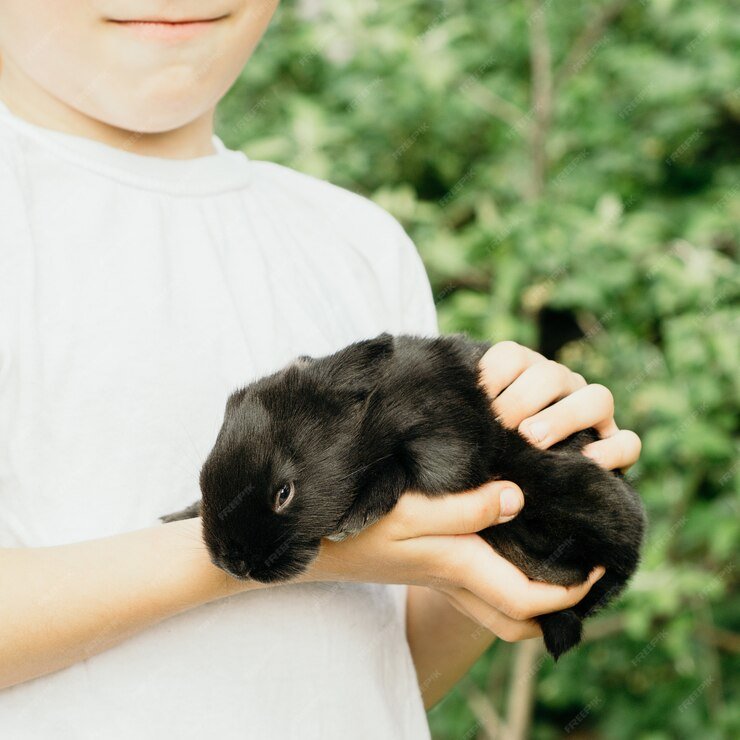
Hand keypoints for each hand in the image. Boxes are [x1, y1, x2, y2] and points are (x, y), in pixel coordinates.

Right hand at [306, 481, 604, 642]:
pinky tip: (506, 537)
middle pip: (517, 618)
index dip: (571, 591)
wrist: (312, 540)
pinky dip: (502, 573)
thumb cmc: (356, 524)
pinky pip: (477, 582)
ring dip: (531, 594)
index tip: (599, 563)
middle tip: (582, 573)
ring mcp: (439, 574)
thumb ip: (464, 508)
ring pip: (496, 606)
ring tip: (554, 561)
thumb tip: (517, 499)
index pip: (528, 599)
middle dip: (556, 606)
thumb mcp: (409, 510)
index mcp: (457, 566)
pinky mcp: (426, 561)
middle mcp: (454, 578)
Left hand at [480, 341, 641, 472]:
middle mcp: (561, 386)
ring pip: (597, 398)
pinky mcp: (614, 445)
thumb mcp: (473, 431)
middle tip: (500, 427)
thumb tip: (448, 419)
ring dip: (563, 416)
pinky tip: (585, 463)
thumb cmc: (486, 453)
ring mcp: (592, 414)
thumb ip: (467, 419)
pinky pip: (627, 441)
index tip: (472, 405)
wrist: (517, 487)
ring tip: (533, 440)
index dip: (491, 376)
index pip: (511, 356)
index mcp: (524, 372)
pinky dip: (611, 450)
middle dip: (521, 399)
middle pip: (550, 375)